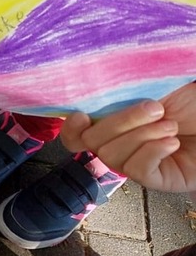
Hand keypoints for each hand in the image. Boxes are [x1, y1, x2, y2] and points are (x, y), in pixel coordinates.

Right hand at [61, 85, 195, 191]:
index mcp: (112, 122)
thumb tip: (98, 75)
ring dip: (142, 136)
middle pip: (93, 142)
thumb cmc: (191, 104)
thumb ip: (124, 86)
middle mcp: (118, 145)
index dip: (71, 128)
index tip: (82, 115)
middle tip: (155, 108)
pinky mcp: (154, 180)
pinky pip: (137, 169)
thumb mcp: (155, 85)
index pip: (76, 134)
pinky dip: (153, 151)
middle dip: (121, 123)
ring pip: (113, 156)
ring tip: (171, 125)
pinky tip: (171, 142)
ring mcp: (134, 164)